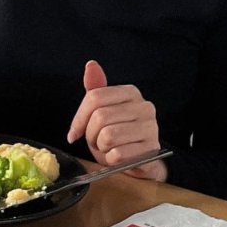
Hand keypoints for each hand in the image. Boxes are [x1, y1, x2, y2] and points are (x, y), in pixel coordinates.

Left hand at [67, 60, 167, 181]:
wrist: (139, 161)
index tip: (75, 133)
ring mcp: (151, 128)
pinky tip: (118, 158)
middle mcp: (144, 106)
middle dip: (91, 136)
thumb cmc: (118, 136)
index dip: (79, 119)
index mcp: (131, 93)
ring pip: (108, 137)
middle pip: (100, 117)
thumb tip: (91, 65)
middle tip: (97, 142)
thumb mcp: (103, 111)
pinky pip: (118, 155)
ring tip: (109, 149)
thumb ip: (95, 90)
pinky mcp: (151, 149)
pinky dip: (112, 160)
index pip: (94, 98)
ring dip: (102, 149)